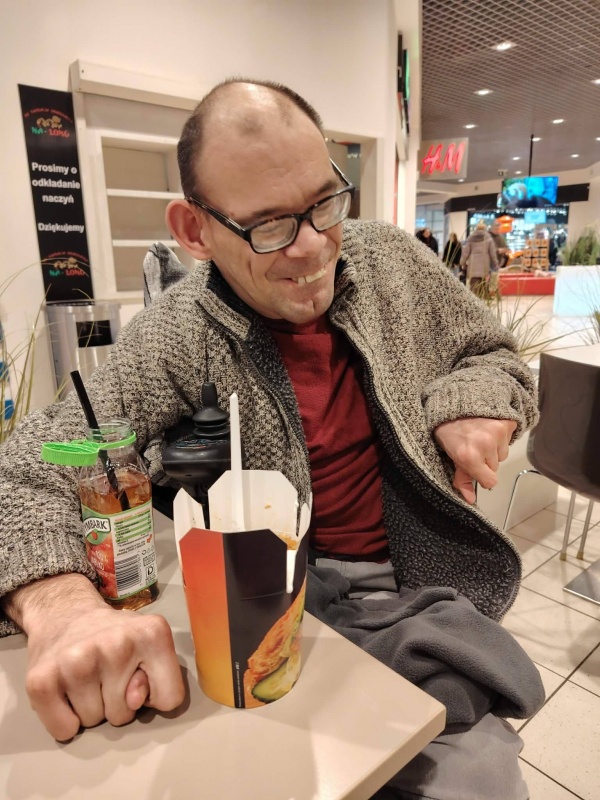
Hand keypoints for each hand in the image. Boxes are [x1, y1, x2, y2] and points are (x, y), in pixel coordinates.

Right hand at [5, 574, 184, 740]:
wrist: (65, 613)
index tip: (141, 677)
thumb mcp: (149, 646)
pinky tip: (65, 690)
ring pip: (94, 722)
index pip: (171, 698)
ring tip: (87, 677)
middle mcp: (115, 644)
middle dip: (117, 702)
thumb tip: (136, 700)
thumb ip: (159, 677)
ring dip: (91, 708)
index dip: (155, 696)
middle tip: (107, 674)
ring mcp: (76, 661)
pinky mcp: (41, 679)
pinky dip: (64, 720)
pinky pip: (64, 731)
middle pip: (125, 715)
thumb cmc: (113, 636)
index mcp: (151, 634)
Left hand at [433, 417, 516, 503]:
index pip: (490, 481)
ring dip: (494, 448)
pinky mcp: (507, 423)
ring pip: (503, 453)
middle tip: (473, 446)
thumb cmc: (448, 429)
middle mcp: (486, 445)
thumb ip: (461, 478)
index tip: (478, 470)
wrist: (453, 399)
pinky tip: (488, 427)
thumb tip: (470, 500)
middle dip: (486, 460)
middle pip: (495, 467)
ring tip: (480, 435)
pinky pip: (508, 439)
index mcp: (469, 457)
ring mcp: (498, 433)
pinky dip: (501, 435)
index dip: (484, 477)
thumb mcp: (449, 454)